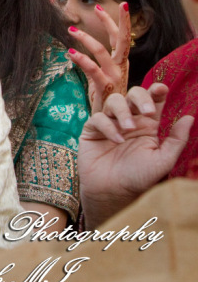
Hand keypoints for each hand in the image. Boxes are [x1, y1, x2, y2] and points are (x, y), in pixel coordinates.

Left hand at [67, 1, 130, 110]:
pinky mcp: (106, 88)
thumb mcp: (100, 78)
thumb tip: (74, 49)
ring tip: (71, 30)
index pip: (121, 38)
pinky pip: (94, 69)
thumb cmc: (104, 99)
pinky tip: (70, 52)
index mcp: (120, 63)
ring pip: (102, 52)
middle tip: (99, 6)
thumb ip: (93, 64)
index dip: (117, 22)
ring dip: (86, 39)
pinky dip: (82, 59)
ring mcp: (115, 78)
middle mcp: (121, 68)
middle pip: (121, 40)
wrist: (112, 124)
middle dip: (112, 21)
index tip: (112, 5)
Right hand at [79, 83, 192, 226]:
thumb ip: (177, 139)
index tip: (161, 89)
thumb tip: (189, 117)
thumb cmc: (140, 177)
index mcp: (148, 124)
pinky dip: (108, 126)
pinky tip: (116, 140)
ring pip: (114, 101)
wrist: (113, 192)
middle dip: (140, 98)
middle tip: (147, 112)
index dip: (156, 91)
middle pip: (133, 94)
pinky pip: (98, 118)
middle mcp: (129, 120)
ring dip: (123, 112)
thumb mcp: (164, 160)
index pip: (153, 100)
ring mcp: (110, 123)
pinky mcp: (92, 130)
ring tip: (129, 129)